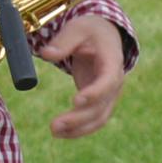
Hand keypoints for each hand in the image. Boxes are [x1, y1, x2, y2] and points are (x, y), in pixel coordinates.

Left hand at [36, 13, 128, 137]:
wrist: (104, 37)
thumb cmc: (90, 31)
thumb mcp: (77, 28)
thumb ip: (63, 41)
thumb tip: (46, 54)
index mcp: (113, 62)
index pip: (108, 81)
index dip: (94, 93)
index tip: (76, 101)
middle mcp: (115, 82)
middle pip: (101, 106)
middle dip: (78, 118)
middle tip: (54, 125)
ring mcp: (109, 95)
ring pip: (98, 118)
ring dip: (77, 129)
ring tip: (53, 131)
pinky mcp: (100, 102)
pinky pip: (92, 121)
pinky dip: (78, 129)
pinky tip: (60, 133)